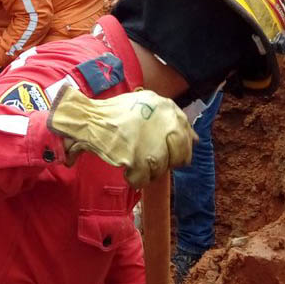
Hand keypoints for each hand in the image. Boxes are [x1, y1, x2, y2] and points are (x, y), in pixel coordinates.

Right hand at [45, 85, 194, 187]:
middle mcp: (165, 125)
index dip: (177, 148)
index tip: (164, 149)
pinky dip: (134, 179)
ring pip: (161, 170)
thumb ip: (173, 119)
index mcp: (168, 109)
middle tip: (149, 158)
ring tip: (132, 160)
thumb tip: (195, 139)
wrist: (89, 119)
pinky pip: (143, 180)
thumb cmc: (116, 112)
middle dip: (166, 161)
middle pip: (180, 157)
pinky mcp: (136, 159)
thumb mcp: (148, 103)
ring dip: (147, 170)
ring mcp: (151, 144)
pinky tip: (126, 169)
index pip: (187, 138)